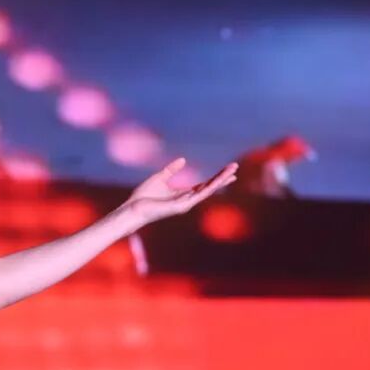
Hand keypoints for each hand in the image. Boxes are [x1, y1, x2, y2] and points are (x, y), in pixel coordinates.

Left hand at [121, 157, 237, 227]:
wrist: (132, 209)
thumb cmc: (143, 197)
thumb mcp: (159, 178)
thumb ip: (171, 170)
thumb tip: (183, 160)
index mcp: (183, 194)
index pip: (205, 185)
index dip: (217, 178)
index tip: (230, 171)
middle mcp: (187, 200)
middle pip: (210, 187)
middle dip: (223, 178)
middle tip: (236, 167)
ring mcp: (184, 205)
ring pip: (206, 191)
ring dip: (219, 182)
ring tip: (231, 172)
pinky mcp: (179, 207)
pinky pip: (195, 196)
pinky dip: (206, 190)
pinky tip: (215, 183)